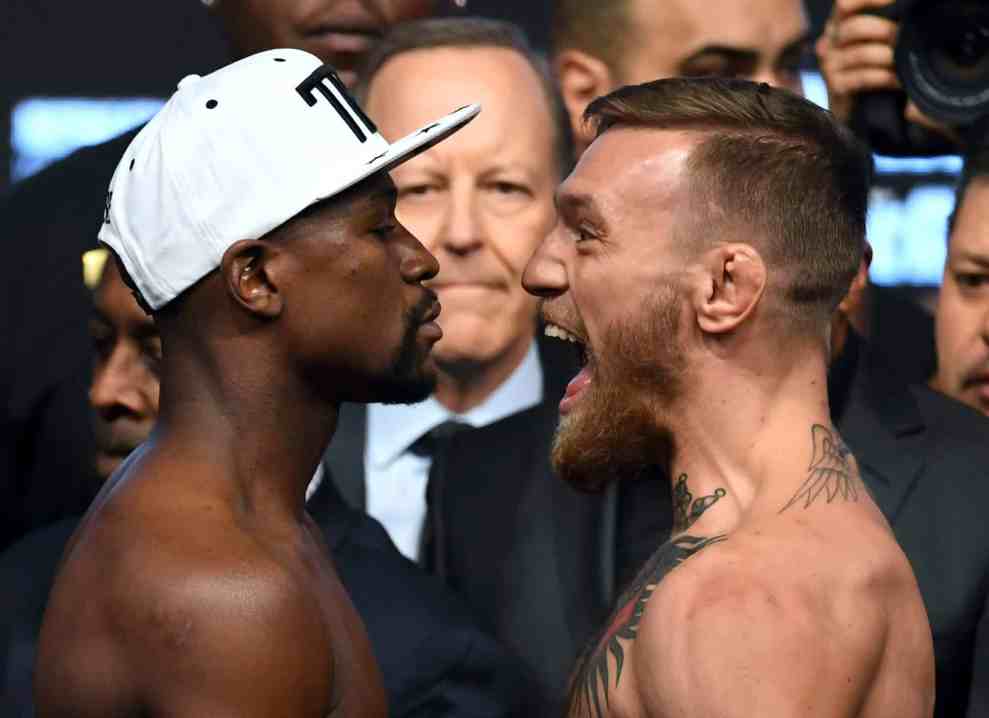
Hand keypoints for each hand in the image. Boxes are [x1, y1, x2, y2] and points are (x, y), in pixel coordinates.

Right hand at [816, 0, 899, 123]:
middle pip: (854, 27)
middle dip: (884, 30)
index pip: (844, 4)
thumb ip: (883, 19)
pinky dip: (886, 78)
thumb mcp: (873, 38)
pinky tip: (900, 81)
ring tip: (906, 60)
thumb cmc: (871, 65)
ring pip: (860, 54)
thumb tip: (910, 6)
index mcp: (838, 23)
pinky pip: (863, 78)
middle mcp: (829, 42)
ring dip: (889, 56)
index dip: (867, 0)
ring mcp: (829, 66)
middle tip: (905, 35)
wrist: (854, 106)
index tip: (891, 2)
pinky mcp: (835, 87)